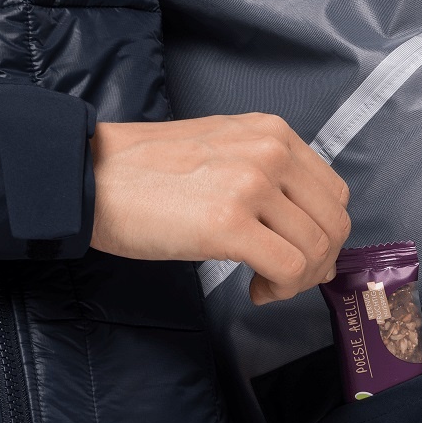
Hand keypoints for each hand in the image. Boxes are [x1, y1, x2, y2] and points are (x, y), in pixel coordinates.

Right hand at [88, 112, 350, 304]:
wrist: (87, 176)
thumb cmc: (149, 173)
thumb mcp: (225, 153)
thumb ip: (274, 186)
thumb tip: (319, 245)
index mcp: (273, 133)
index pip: (334, 195)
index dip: (325, 235)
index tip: (302, 257)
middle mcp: (270, 152)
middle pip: (333, 225)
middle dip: (318, 264)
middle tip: (285, 279)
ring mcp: (252, 185)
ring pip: (315, 250)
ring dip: (297, 281)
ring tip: (265, 284)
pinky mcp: (230, 222)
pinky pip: (288, 269)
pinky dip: (280, 289)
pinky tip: (254, 289)